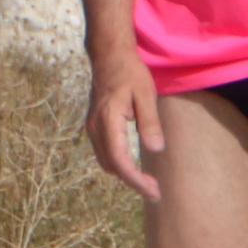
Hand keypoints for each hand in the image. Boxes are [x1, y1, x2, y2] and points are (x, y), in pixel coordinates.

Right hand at [82, 53, 165, 202]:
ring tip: (147, 181)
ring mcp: (92, 128)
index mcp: (108, 121)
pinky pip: (104, 153)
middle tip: (156, 190)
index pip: (120, 161)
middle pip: (112, 167)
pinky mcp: (94, 126)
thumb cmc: (130, 73)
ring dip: (124, 174)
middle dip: (133, 182)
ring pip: (106, 162)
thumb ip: (149, 122)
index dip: (136, 181)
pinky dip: (118, 164)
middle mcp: (95, 128)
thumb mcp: (146, 94)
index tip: (154, 191)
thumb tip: (156, 150)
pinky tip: (133, 164)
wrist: (108, 56)